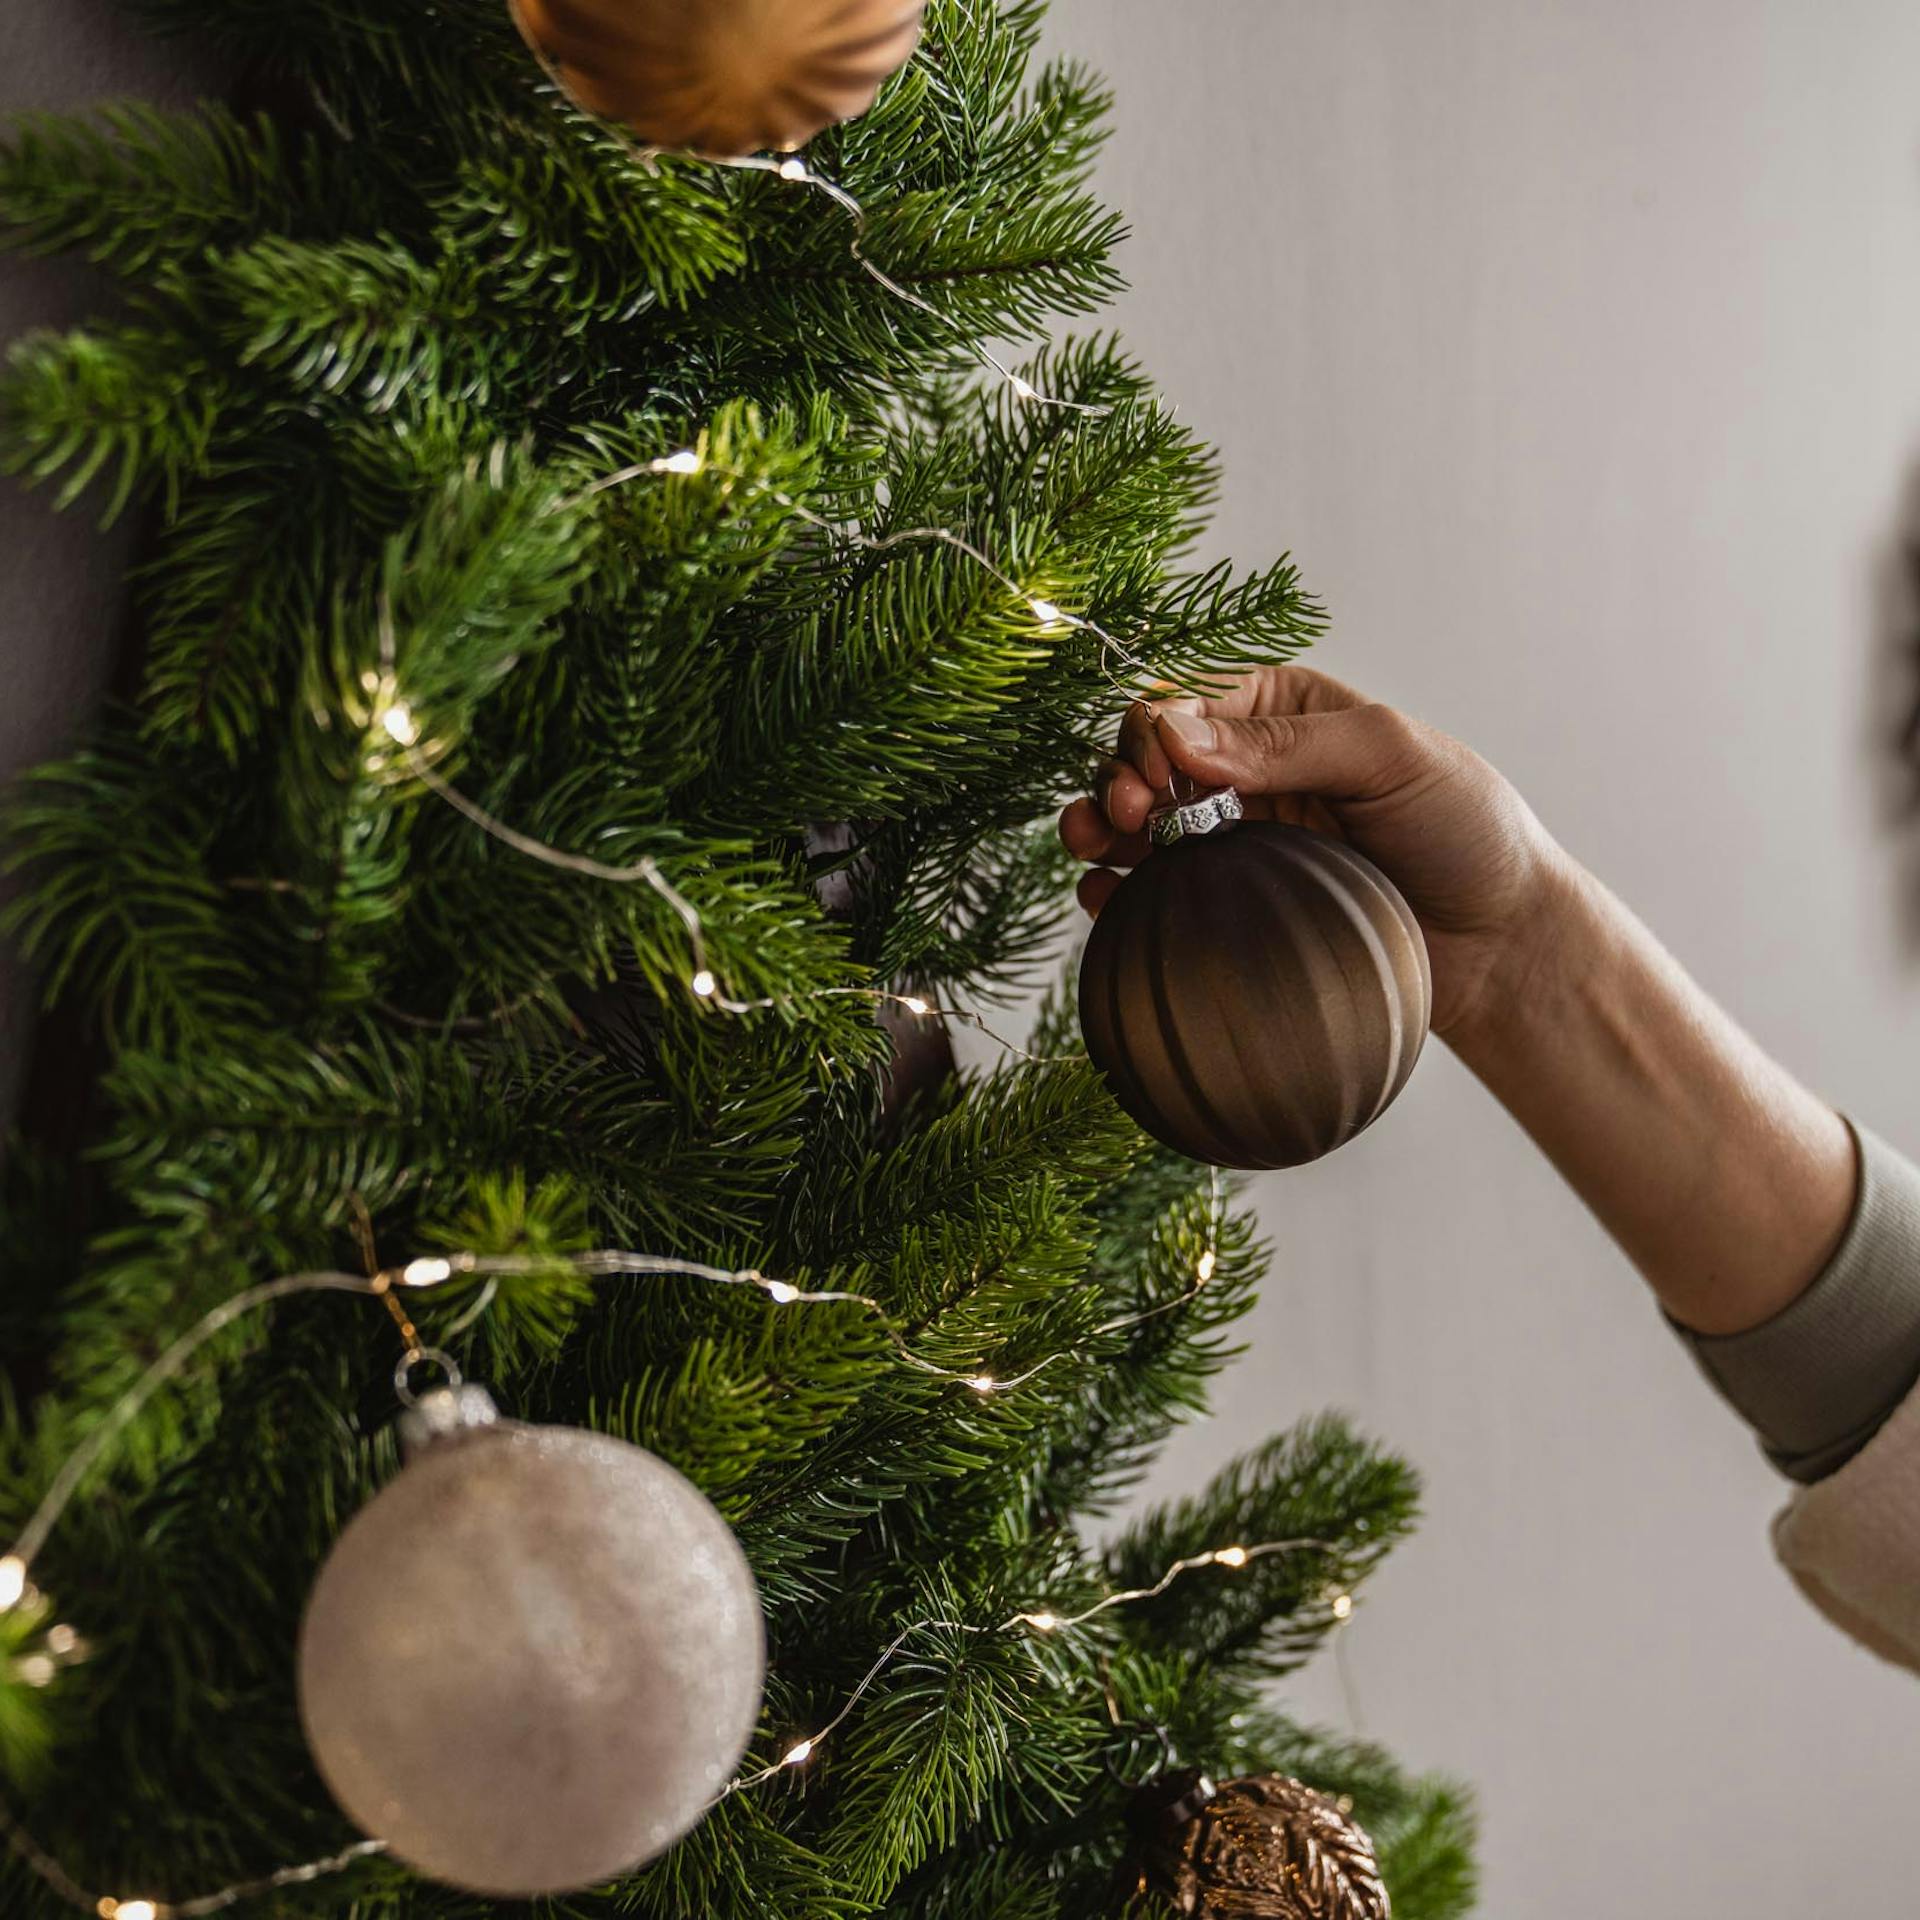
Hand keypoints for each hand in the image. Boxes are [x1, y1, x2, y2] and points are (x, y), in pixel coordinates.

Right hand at [1057, 665, 1568, 1041]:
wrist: (1498, 945)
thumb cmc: (1465, 831)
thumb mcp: (1390, 756)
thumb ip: (1287, 742)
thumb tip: (1179, 735)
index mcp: (1284, 709)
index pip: (1188, 697)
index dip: (1154, 727)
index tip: (1155, 772)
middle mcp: (1248, 768)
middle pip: (1147, 757)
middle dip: (1118, 776)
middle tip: (1121, 814)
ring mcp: (1234, 838)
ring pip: (1136, 822)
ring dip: (1098, 826)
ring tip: (1091, 846)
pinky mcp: (1229, 904)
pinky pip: (1150, 892)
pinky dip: (1114, 891)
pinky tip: (1106, 897)